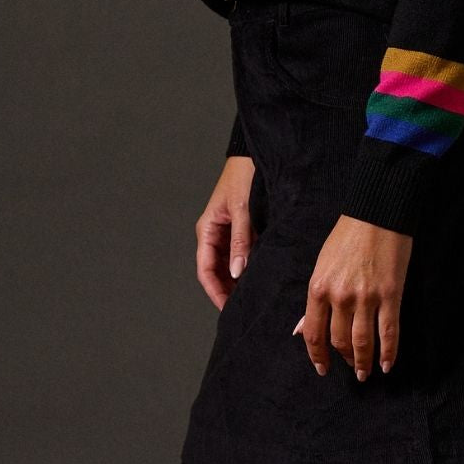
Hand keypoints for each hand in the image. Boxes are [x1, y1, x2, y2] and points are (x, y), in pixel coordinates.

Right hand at [195, 156, 257, 308]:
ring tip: (252, 296)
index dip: (215, 291)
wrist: (258, 154)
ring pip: (229, 264)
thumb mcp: (242, 209)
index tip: (227, 308)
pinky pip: (241, 253)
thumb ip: (240, 240)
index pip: (206, 269)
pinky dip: (247, 265)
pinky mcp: (242, 228)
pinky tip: (258, 276)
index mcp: (207, 229)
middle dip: (227, 289)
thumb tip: (238, 272)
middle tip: (243, 308)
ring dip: (237, 279)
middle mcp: (215, 233)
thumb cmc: (244, 175)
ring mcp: (228, 231)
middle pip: (217, 270)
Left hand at [292, 214, 412, 379]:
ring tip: (365, 372)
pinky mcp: (390, 295)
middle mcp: (340, 296)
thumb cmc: (347, 236)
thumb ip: (315, 299)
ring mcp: (366, 298)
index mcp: (319, 288)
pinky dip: (388, 353)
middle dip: (344, 359)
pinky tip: (387, 364)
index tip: (323, 369)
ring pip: (363, 342)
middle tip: (351, 367)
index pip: (313, 333)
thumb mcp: (322, 265)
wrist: (377, 213)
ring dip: (363, 362)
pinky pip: (389, 332)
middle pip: (339, 341)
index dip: (317, 356)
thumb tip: (300, 330)